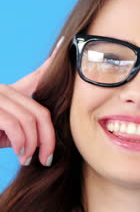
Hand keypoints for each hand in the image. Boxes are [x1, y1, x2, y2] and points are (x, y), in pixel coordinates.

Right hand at [0, 36, 63, 166]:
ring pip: (29, 120)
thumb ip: (22, 128)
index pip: (36, 78)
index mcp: (9, 93)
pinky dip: (21, 143)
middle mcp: (2, 90)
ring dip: (33, 145)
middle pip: (40, 112)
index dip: (49, 67)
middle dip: (48, 139)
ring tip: (27, 159)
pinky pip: (14, 125)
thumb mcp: (4, 131)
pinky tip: (19, 153)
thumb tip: (45, 142)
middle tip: (46, 159)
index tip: (61, 52)